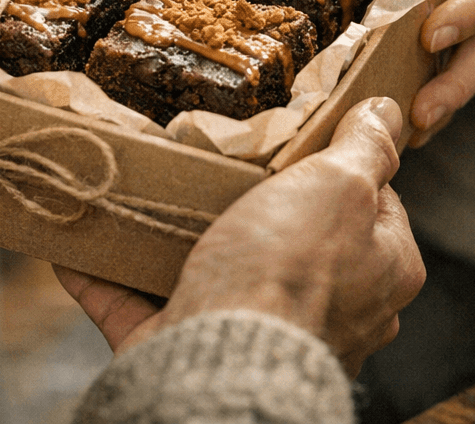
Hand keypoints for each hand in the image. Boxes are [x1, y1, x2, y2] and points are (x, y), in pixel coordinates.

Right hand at [55, 96, 423, 376]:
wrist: (219, 362)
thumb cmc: (289, 272)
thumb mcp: (342, 185)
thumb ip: (368, 147)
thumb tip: (390, 112)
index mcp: (380, 271)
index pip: (375, 204)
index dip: (342, 167)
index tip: (307, 138)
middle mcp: (331, 311)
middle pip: (293, 237)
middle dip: (255, 202)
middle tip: (226, 159)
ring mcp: (259, 333)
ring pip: (215, 272)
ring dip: (179, 233)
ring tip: (152, 185)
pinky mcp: (189, 349)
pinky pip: (138, 304)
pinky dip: (109, 273)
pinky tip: (84, 237)